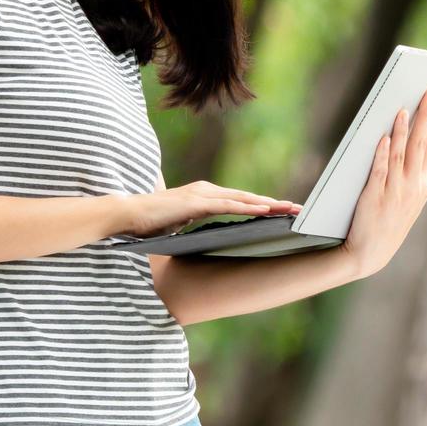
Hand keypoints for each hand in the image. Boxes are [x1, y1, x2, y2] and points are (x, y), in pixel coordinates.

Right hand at [121, 181, 301, 238]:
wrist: (128, 214)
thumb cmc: (151, 222)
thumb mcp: (180, 224)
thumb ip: (195, 224)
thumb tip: (207, 235)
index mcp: (205, 196)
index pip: (240, 201)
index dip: (263, 206)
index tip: (283, 212)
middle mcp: (207, 190)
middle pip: (248, 197)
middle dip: (274, 204)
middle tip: (298, 209)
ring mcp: (203, 194)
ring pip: (243, 199)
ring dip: (268, 204)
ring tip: (290, 209)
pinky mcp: (197, 202)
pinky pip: (229, 205)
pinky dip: (248, 207)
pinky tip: (265, 210)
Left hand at [340, 87, 426, 278]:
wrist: (370, 253)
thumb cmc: (390, 221)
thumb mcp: (412, 199)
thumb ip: (417, 172)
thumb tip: (424, 141)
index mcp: (424, 184)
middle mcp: (413, 185)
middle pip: (420, 143)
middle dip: (426, 115)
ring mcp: (395, 190)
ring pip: (401, 152)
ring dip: (404, 128)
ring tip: (406, 107)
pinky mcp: (375, 194)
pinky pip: (380, 169)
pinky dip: (383, 152)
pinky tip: (385, 135)